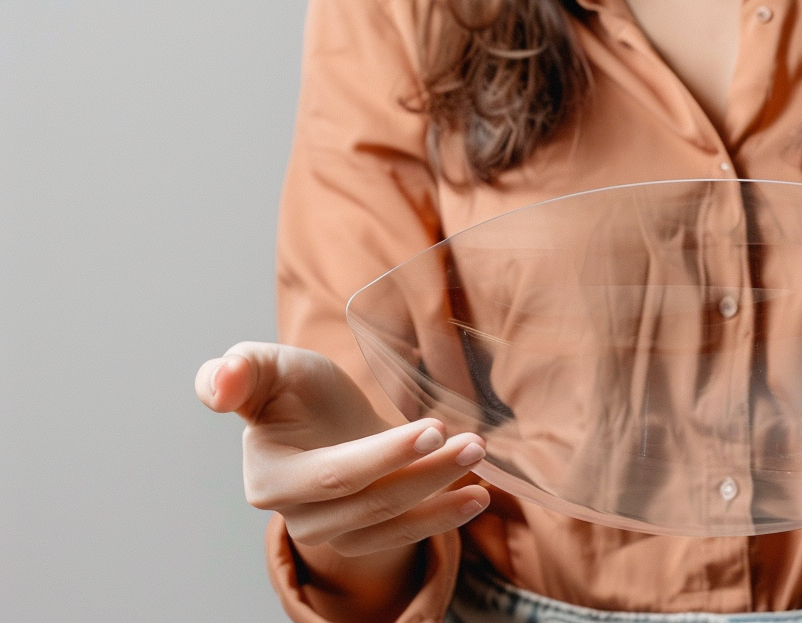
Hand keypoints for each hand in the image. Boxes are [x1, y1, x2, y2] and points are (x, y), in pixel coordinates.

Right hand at [195, 342, 490, 558]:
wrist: (317, 420)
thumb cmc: (293, 390)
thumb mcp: (269, 367)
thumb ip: (240, 371)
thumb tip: (217, 383)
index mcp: (270, 477)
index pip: (337, 473)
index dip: (386, 455)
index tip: (435, 426)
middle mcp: (296, 515)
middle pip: (372, 499)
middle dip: (429, 470)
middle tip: (474, 441)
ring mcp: (329, 533)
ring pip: (393, 518)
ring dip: (443, 491)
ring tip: (480, 457)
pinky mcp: (360, 539)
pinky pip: (404, 535)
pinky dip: (444, 517)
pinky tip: (477, 496)